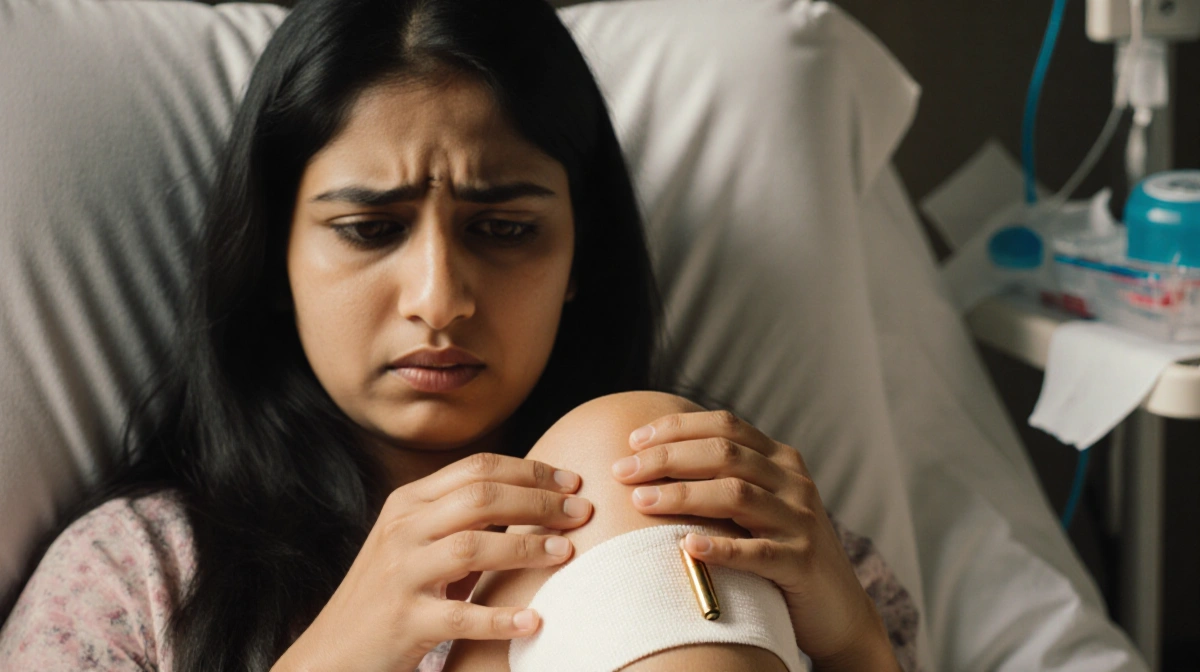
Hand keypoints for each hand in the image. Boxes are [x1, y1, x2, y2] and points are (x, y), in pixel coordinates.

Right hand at [272, 453, 592, 671]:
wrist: (333, 651)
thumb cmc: (391, 593)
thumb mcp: (417, 541)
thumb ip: (459, 515)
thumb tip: (532, 493)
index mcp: (408, 503)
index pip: (477, 468)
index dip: (530, 470)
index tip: (573, 480)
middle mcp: (402, 530)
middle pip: (480, 498)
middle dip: (538, 500)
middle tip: (582, 511)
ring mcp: (401, 575)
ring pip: (471, 547)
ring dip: (525, 547)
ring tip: (566, 552)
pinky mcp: (404, 621)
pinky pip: (458, 615)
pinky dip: (499, 618)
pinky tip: (533, 620)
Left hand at [611, 410, 896, 669]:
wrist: (836, 608)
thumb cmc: (780, 551)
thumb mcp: (760, 504)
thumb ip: (724, 478)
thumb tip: (653, 458)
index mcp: (781, 460)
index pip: (725, 425)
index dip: (677, 428)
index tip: (632, 440)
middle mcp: (794, 482)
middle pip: (724, 453)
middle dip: (667, 457)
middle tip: (622, 470)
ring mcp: (800, 521)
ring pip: (736, 494)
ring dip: (683, 495)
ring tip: (640, 500)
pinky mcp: (802, 562)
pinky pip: (757, 552)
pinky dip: (720, 548)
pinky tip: (687, 547)